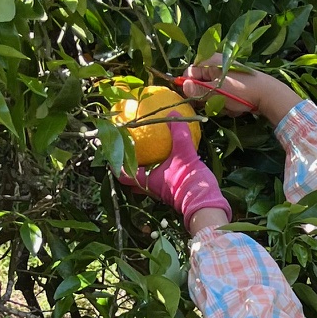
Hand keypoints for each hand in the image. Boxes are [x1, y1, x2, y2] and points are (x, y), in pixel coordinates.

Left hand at [121, 112, 229, 230]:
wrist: (206, 204)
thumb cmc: (190, 181)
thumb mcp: (185, 154)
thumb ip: (179, 133)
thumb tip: (172, 114)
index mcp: (147, 180)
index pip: (123, 175)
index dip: (115, 166)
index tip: (109, 155)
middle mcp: (151, 188)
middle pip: (132, 181)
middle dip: (127, 170)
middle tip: (124, 155)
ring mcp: (161, 192)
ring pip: (144, 182)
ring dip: (142, 171)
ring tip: (142, 156)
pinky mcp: (172, 193)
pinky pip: (159, 180)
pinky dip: (157, 171)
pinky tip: (163, 161)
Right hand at [177, 61, 299, 126]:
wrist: (268, 95)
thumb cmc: (241, 90)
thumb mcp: (217, 91)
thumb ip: (198, 89)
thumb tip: (183, 86)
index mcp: (209, 61)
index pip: (189, 73)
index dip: (189, 87)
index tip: (194, 99)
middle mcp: (215, 66)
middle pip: (199, 84)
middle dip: (205, 98)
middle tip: (215, 104)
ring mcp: (224, 76)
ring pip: (210, 94)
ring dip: (216, 103)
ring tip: (228, 106)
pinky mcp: (231, 87)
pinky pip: (221, 97)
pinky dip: (226, 104)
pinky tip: (235, 107)